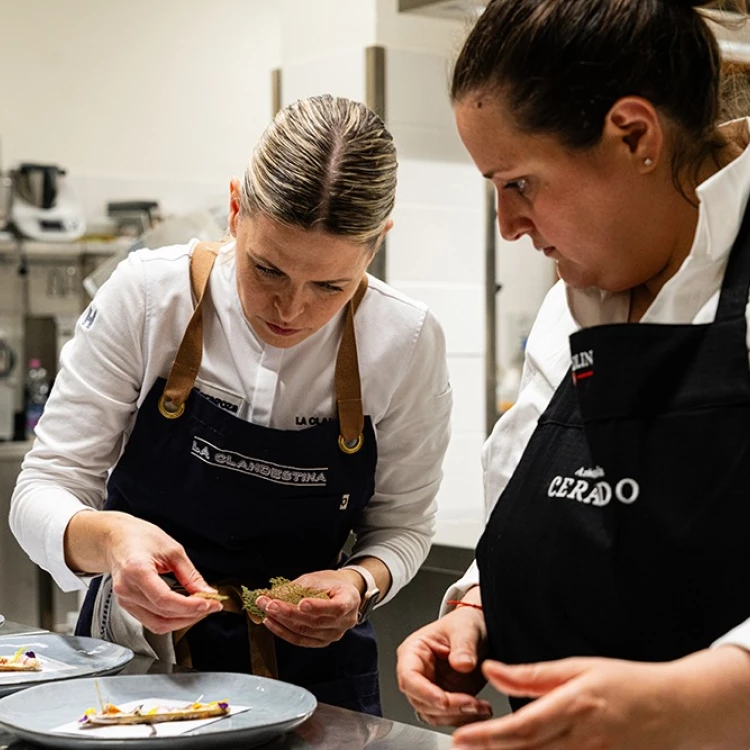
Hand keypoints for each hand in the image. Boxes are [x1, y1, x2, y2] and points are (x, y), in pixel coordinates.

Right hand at [103, 512, 222, 633]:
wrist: (116, 539)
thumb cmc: (140, 538)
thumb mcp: (173, 550)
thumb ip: (190, 574)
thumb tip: (207, 592)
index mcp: (136, 570)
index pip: (164, 600)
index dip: (189, 606)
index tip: (209, 603)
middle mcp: (127, 589)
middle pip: (162, 615)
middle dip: (191, 614)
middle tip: (211, 605)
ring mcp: (125, 600)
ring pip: (158, 624)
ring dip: (183, 620)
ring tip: (201, 608)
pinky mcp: (127, 606)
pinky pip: (151, 621)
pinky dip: (171, 619)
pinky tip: (185, 610)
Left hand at [255, 569, 360, 647]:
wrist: (340, 593)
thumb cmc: (331, 583)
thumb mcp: (317, 578)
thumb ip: (297, 587)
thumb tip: (272, 595)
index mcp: (350, 600)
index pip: (336, 608)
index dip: (318, 607)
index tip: (301, 603)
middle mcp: (345, 621)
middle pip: (315, 622)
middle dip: (288, 612)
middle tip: (269, 603)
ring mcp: (334, 635)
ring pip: (305, 632)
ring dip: (282, 622)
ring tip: (267, 611)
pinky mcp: (322, 642)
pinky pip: (301, 640)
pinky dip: (284, 632)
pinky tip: (272, 623)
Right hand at [396, 607, 491, 726]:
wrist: (481, 631)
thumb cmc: (465, 624)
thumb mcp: (466, 628)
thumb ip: (463, 645)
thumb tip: (461, 663)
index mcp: (413, 652)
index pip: (409, 676)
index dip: (423, 692)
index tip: (443, 700)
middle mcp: (419, 673)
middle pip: (420, 701)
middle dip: (447, 707)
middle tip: (472, 703)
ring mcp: (432, 688)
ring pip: (434, 715)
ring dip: (458, 716)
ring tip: (481, 707)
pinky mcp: (446, 699)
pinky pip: (450, 718)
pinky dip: (466, 718)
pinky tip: (481, 710)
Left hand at [451, 646, 749, 749]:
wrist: (678, 709)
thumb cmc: (627, 684)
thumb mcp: (578, 668)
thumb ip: (532, 674)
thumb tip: (492, 671)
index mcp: (574, 706)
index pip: (523, 727)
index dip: (489, 736)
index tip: (460, 738)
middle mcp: (585, 740)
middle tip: (460, 747)